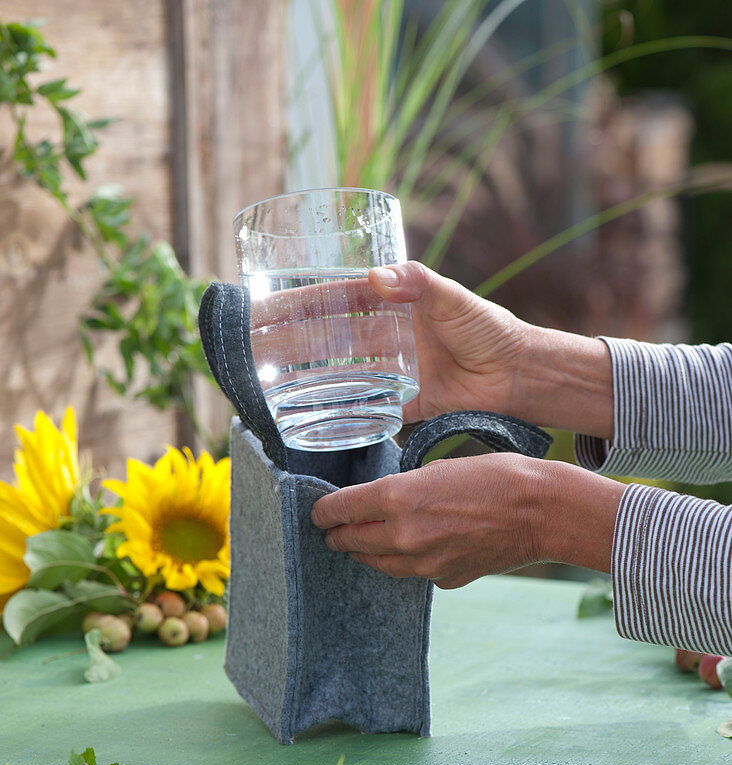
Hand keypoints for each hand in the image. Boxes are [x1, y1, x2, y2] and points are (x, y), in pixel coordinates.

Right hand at [248, 261, 613, 437]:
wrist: (517, 375)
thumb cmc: (488, 328)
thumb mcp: (452, 298)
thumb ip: (417, 284)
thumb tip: (379, 275)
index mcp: (391, 304)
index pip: (333, 301)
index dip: (297, 305)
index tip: (264, 311)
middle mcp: (384, 337)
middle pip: (327, 339)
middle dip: (290, 343)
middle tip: (253, 351)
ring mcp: (390, 371)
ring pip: (338, 373)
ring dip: (306, 378)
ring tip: (269, 384)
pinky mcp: (402, 404)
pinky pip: (364, 409)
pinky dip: (339, 414)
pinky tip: (310, 418)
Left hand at [310, 454, 624, 587]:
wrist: (542, 512)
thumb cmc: (498, 476)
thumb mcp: (441, 466)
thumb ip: (405, 487)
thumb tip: (385, 500)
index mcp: (397, 498)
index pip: (339, 510)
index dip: (322, 511)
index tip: (317, 512)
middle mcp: (403, 536)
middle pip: (350, 541)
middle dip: (337, 534)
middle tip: (331, 529)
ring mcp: (423, 564)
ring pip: (376, 563)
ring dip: (364, 552)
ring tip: (357, 544)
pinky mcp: (443, 579)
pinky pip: (411, 572)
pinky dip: (405, 561)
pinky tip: (410, 549)